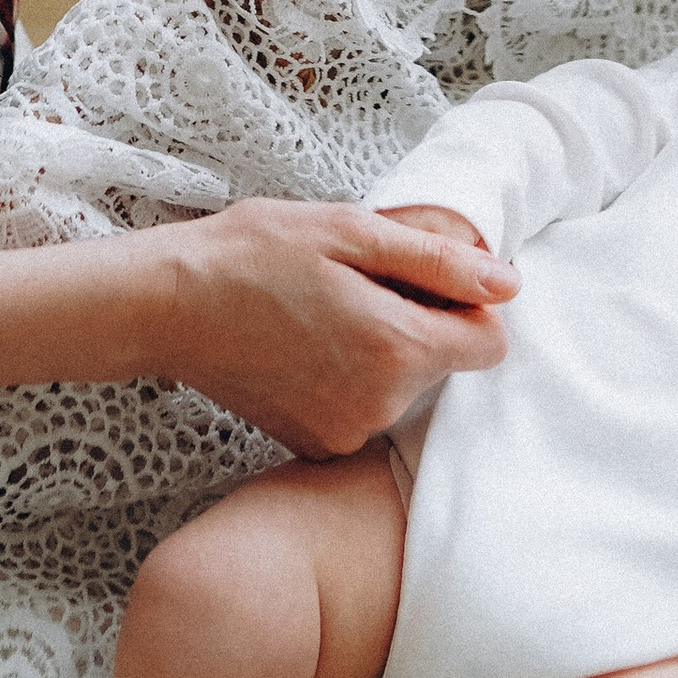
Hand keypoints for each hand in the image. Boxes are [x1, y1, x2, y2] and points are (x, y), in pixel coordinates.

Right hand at [134, 198, 514, 455]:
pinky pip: (363, 411)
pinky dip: (348, 382)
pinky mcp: (314, 445)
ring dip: (381, 352)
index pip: (490, 345)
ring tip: (322, 314)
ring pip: (402, 389)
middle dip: (416, 325)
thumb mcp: (352, 232)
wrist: (168, 304)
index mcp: (397, 347)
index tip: (419, 281)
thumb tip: (509, 285)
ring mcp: (344, 432)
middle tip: (354, 287)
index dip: (466, 307)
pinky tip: (304, 348)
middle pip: (442, 366)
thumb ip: (439, 263)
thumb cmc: (256, 253)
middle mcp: (379, 405)